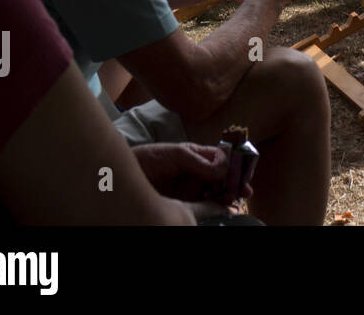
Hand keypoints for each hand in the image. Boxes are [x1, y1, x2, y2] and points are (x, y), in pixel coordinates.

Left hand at [132, 143, 249, 204]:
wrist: (119, 177)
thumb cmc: (148, 159)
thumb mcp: (174, 154)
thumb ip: (198, 159)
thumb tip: (222, 169)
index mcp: (197, 156)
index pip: (222, 158)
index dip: (235, 163)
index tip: (244, 171)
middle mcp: (197, 172)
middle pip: (223, 177)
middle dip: (235, 183)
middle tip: (244, 191)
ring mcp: (191, 189)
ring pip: (216, 193)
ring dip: (227, 196)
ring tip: (234, 200)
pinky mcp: (184, 204)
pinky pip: (204, 206)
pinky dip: (215, 208)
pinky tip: (223, 209)